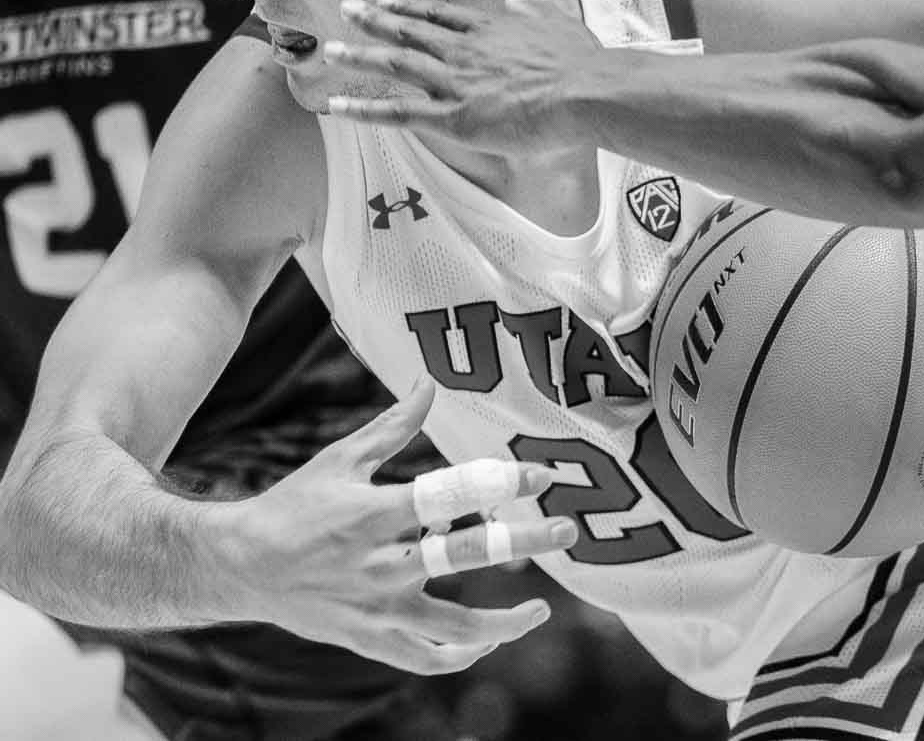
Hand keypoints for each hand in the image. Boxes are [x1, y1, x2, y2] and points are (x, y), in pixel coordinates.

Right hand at [223, 378, 577, 673]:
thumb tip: (429, 382)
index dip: (499, 482)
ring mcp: (375, 608)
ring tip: (541, 610)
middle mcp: (379, 564)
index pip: (449, 494)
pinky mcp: (368, 639)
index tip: (541, 475)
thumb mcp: (341, 459)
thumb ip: (393, 427)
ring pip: (452, 627)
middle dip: (522, 542)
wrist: (239, 567)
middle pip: (464, 556)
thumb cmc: (294, 505)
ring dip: (503, 623)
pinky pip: (421, 658)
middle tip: (566, 532)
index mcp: (373, 514)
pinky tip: (485, 643)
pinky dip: (457, 657)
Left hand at [321, 0, 604, 152]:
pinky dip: (366, 108)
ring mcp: (456, 82)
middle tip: (345, 9)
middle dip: (374, 19)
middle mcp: (465, 50)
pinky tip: (338, 105)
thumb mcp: (561, 23)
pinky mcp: (455, 117)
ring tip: (331, 49)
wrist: (586, 92)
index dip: (411, 7)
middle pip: (410, 31)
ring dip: (361, 55)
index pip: (440, 15)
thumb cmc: (582, 63)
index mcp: (491, 29)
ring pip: (397, 64)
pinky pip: (400, 112)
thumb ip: (534, 10)